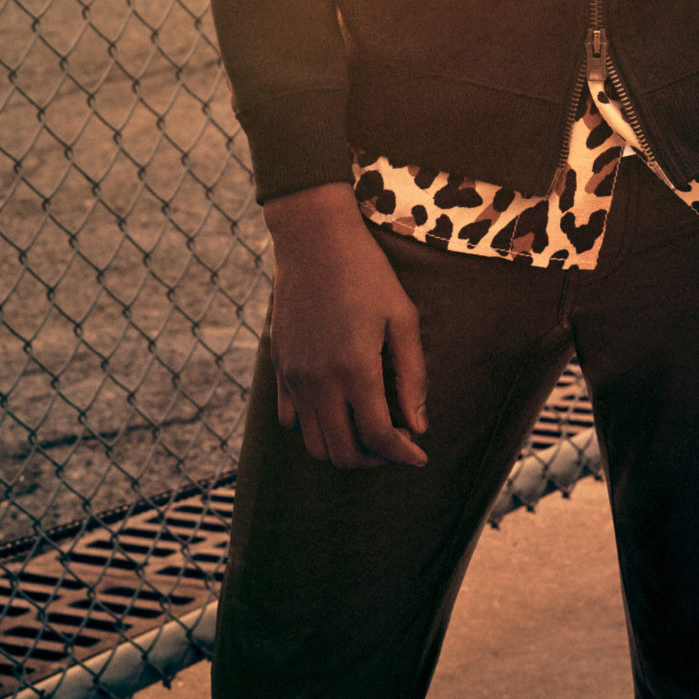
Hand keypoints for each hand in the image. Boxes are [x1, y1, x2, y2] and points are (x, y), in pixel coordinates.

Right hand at [263, 183, 427, 469]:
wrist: (314, 238)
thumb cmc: (367, 272)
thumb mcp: (402, 317)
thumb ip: (412, 376)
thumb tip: (420, 426)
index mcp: (355, 369)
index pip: (379, 438)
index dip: (403, 455)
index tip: (419, 456)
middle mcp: (319, 381)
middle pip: (343, 453)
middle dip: (374, 459)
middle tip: (396, 443)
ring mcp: (294, 376)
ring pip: (314, 444)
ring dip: (343, 448)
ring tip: (367, 430)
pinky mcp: (279, 366)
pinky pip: (290, 418)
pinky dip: (314, 426)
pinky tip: (336, 407)